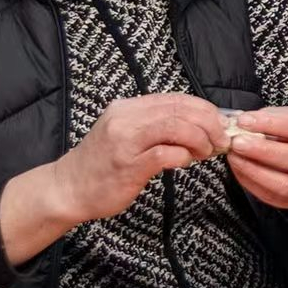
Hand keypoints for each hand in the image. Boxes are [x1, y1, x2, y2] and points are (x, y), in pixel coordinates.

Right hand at [50, 94, 229, 224]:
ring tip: (206, 152)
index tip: (221, 124)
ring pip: (176, 127)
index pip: (177, 99)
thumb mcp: (127, 134)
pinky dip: (183, 156)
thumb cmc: (103, 164)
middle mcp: (126, 119)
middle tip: (221, 140)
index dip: (206, 110)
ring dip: (200, 140)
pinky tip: (185, 163)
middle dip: (210, 124)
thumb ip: (158, 125)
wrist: (67, 189)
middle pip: (181, 110)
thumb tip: (202, 124)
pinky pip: (166, 154)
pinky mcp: (127, 165)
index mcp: (128, 107)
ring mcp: (125, 141)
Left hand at [224, 106, 287, 211]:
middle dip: (263, 151)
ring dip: (256, 171)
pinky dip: (253, 184)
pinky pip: (275, 198)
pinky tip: (240, 170)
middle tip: (237, 143)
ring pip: (287, 185)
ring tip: (235, 158)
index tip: (244, 121)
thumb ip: (268, 119)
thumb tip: (241, 123)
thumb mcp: (286, 117)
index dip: (270, 124)